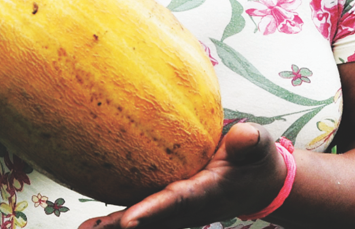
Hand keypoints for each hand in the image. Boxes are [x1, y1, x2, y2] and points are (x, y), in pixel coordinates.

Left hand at [78, 123, 287, 228]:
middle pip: (153, 218)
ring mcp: (182, 211)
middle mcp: (191, 207)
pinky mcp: (174, 207)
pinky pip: (146, 213)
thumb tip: (242, 134)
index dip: (154, 210)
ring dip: (115, 226)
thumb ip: (250, 142)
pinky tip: (94, 220)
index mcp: (208, 191)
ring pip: (146, 221)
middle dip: (123, 226)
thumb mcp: (258, 146)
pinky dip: (120, 220)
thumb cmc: (255, 159)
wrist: (261, 184)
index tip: (130, 219)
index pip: (178, 201)